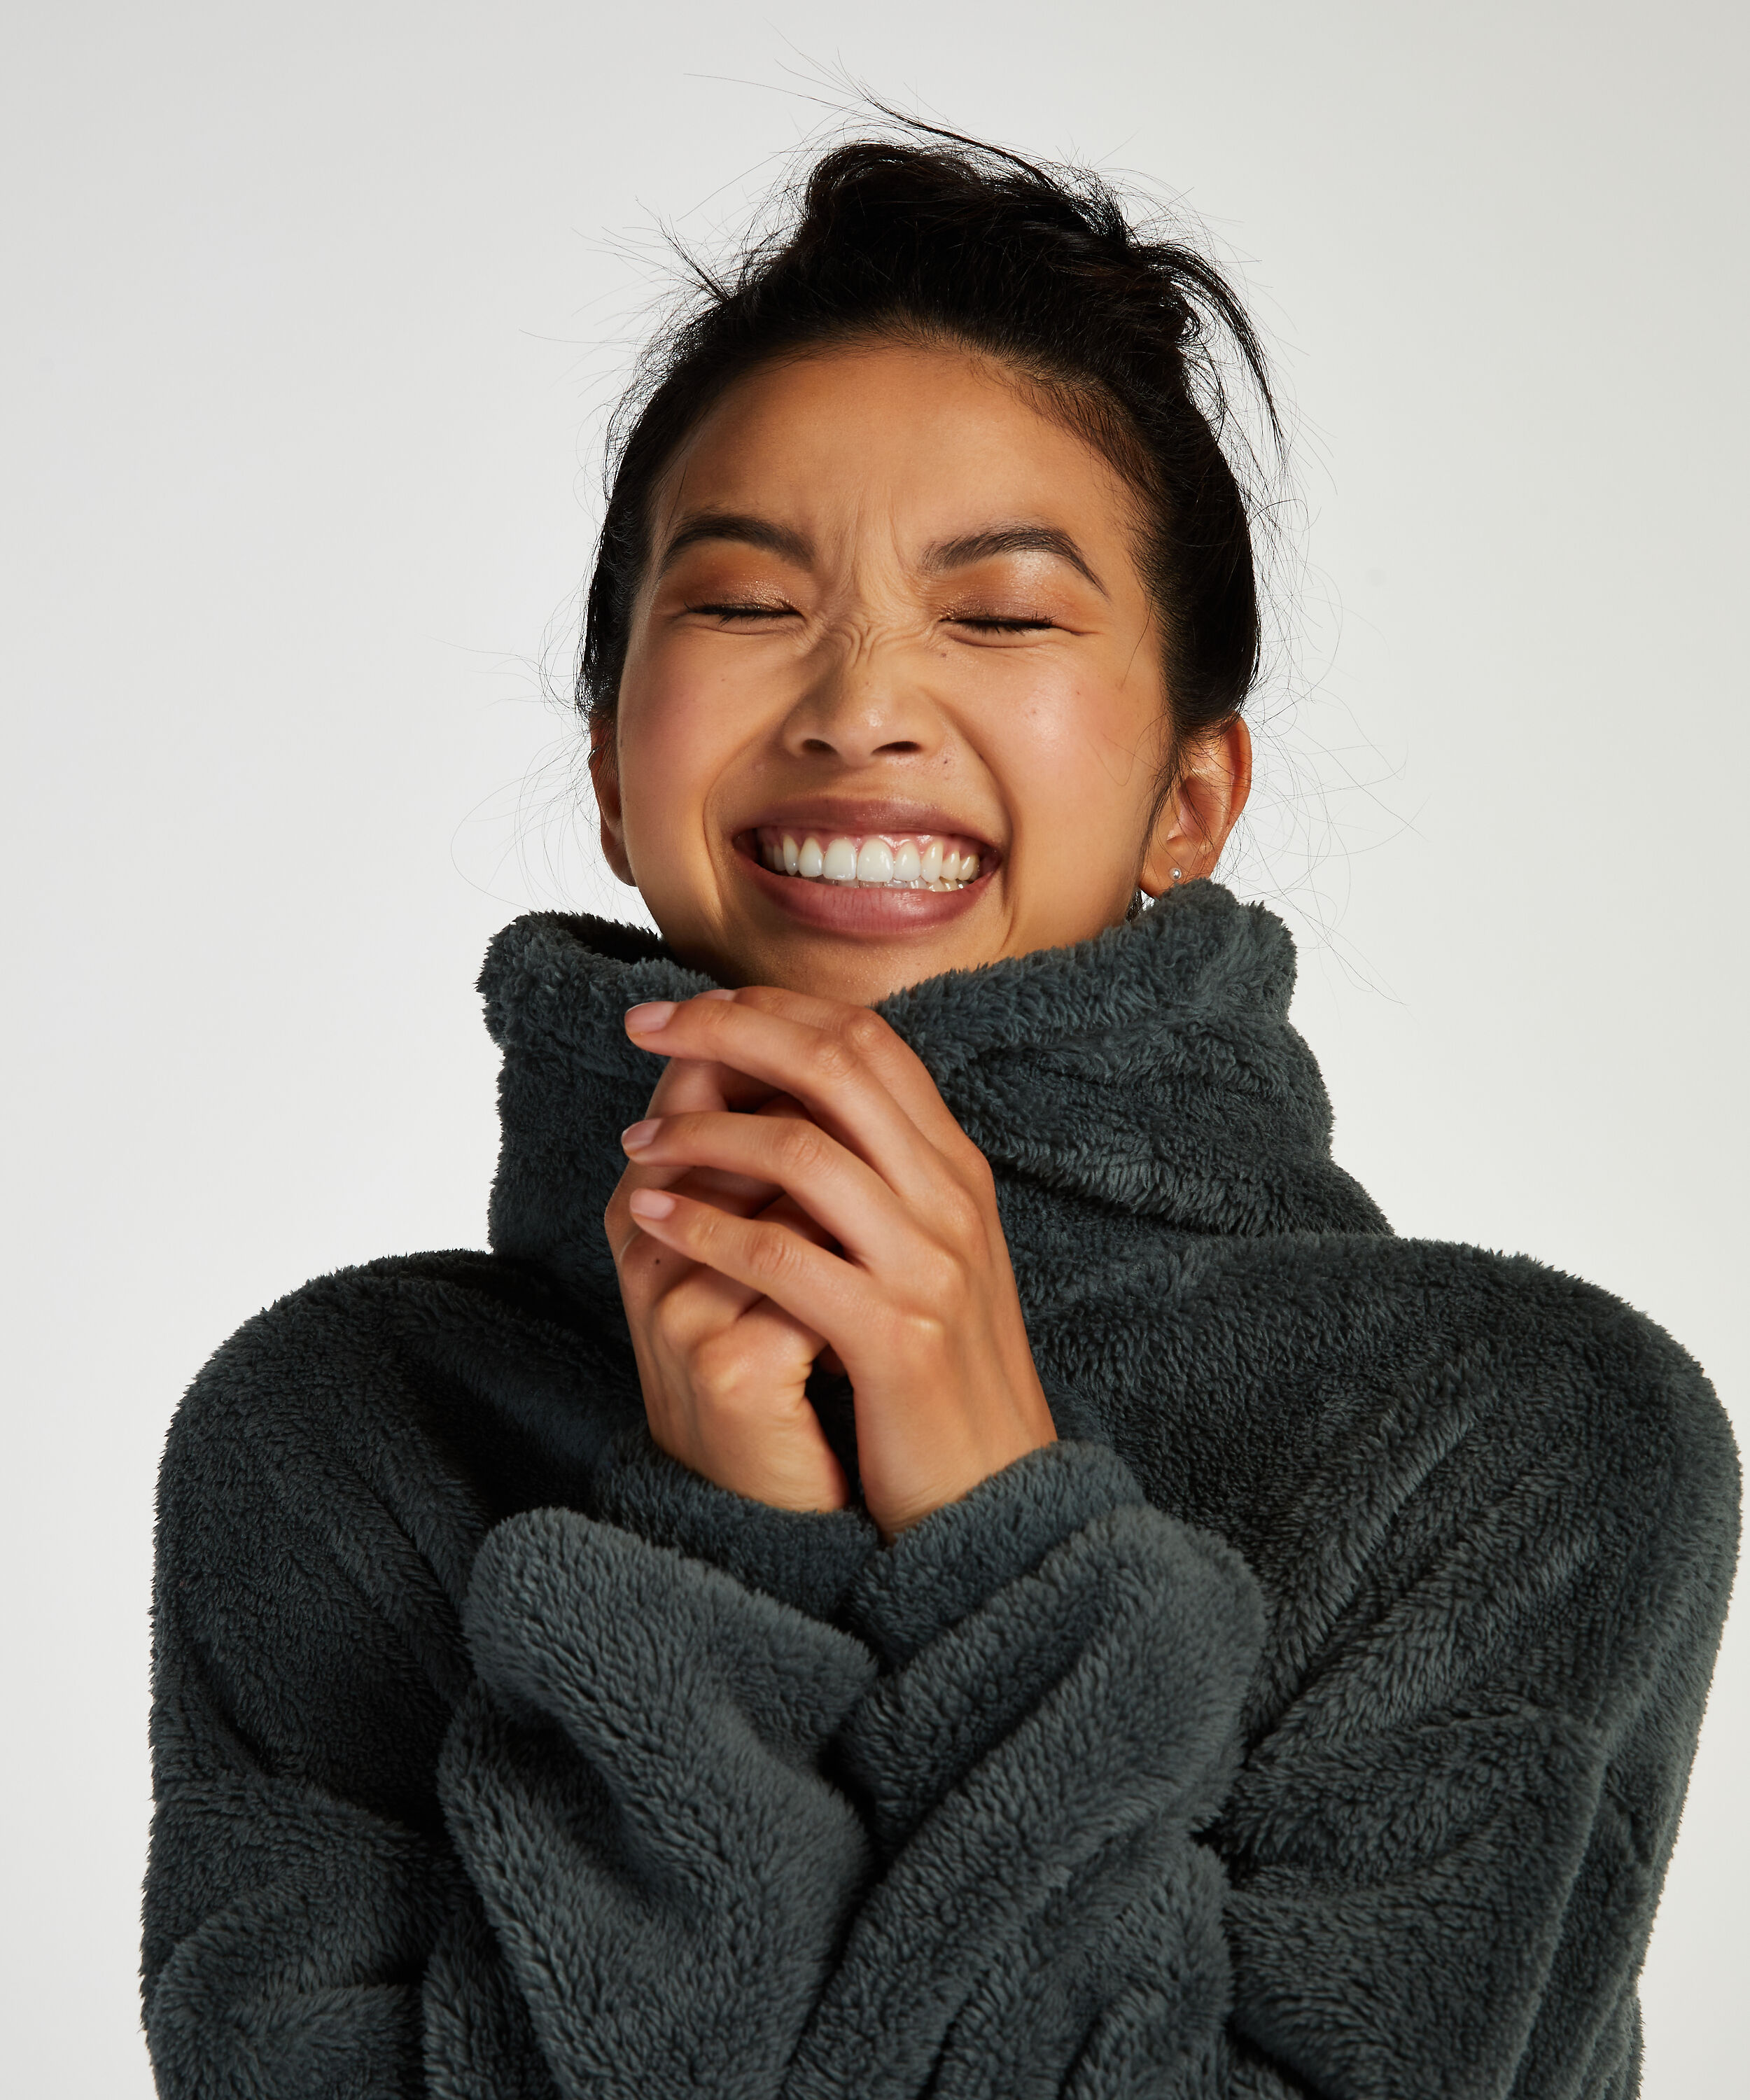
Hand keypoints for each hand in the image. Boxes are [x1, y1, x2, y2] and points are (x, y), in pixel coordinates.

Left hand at [614, 987, 1057, 1538]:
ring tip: (635, 1144)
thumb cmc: (937, 1380)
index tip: (689, 1009)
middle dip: (728, 1029)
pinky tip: (650, 1220)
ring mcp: (929, 1264)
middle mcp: (952, 1199)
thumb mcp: (924, 1257)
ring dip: (700, 1132)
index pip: (866, 1042)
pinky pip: (781, 1255)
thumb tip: (794, 1102)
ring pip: (802, 1150)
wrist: (998, 1497)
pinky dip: (704, 1225)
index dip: (771, 1008)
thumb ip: (878, 1179)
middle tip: (642, 1026)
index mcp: (956, 1169)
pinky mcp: (895, 1336)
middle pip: (835, 1064)